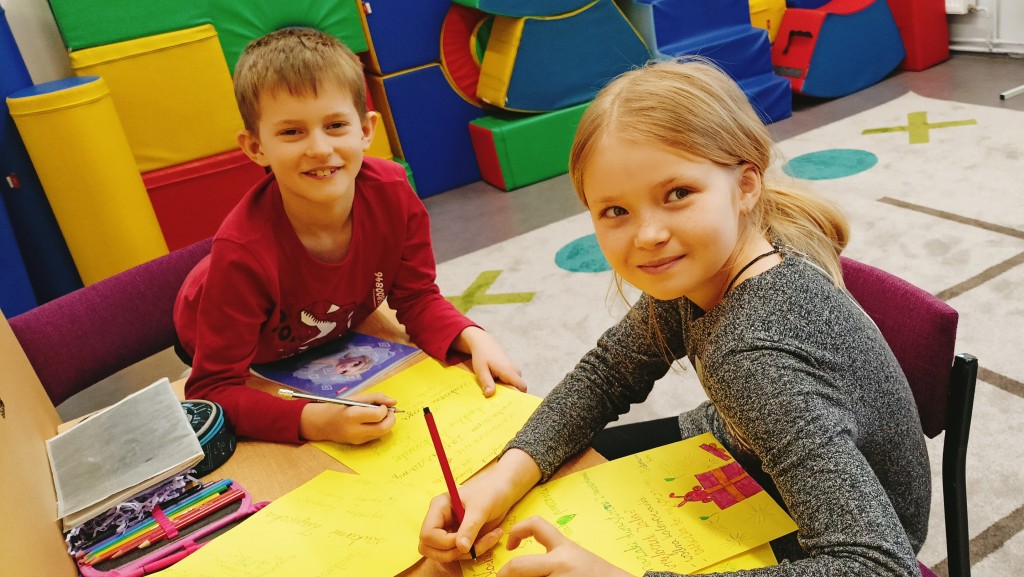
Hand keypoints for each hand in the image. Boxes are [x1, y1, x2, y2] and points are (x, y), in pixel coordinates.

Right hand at [298, 391, 396, 443]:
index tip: (382, 405)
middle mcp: (355, 430)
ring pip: (382, 434)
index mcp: (352, 415)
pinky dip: (379, 428)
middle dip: (391, 419)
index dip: (385, 410)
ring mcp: (357, 439)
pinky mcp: (359, 444)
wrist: (323, 423)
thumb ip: (376, 398)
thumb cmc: (340, 407)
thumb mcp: (356, 398)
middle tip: (389, 412)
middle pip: (383, 428)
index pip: (377, 416)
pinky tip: (373, 422)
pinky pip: (375, 436)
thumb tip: (394, 402)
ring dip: (386, 424)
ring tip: (381, 415)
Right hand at [419, 449, 540, 561]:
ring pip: (446, 554)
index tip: (465, 540)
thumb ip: (469, 528)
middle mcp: (439, 521)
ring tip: (491, 537)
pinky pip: (461, 553)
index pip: (428, 534)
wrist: (503, 491)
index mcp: (438, 508)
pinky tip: (492, 537)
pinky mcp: (459, 539)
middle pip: (430, 548)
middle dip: (453, 552)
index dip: (444, 542)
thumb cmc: (490, 492)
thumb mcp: (480, 508)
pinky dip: (476, 551)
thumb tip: (460, 548)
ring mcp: (448, 531)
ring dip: (469, 553)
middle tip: (476, 543)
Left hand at [454, 326, 526, 395]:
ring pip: (515, 384)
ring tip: (495, 392)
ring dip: (507, 389)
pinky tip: (495, 384)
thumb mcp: (481, 370)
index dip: (518, 397)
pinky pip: (512, 380)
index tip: (509, 403)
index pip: (522, 387)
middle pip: (519, 388)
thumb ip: (486, 382)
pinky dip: (505, 384)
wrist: (483, 342)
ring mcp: (514, 368)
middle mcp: (515, 370)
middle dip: (510, 395)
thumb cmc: (481, 356)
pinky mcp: (511, 368)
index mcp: (509, 371)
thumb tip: (490, 395)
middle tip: (498, 400)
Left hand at [497, 516, 632, 576]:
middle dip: (505, 573)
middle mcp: (560, 564)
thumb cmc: (597, 574)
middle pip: (518, 566)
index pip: (536, 526)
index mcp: (564, 548)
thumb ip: (552, 558)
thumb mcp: (574, 558)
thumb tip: (519, 568)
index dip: (517, 530)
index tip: (510, 545)